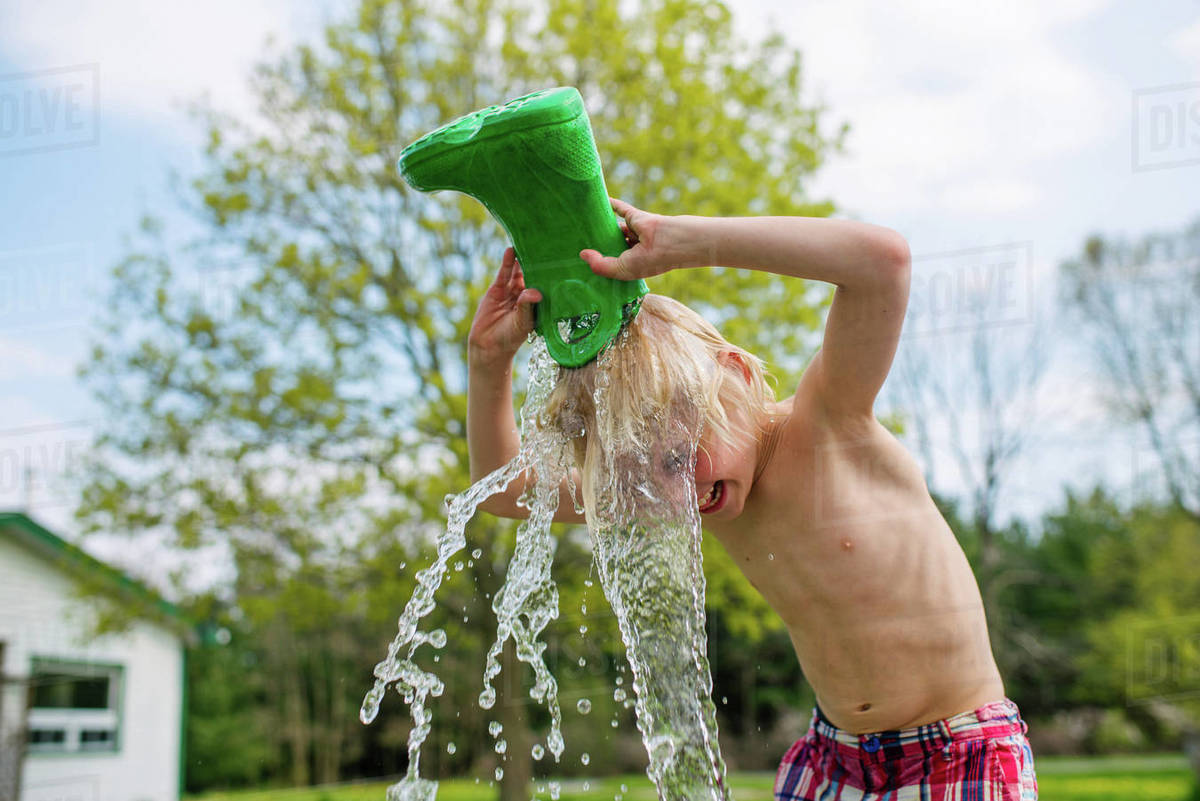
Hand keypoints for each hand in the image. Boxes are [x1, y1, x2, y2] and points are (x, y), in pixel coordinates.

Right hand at [468, 247, 542, 366]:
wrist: (488, 346)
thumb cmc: (511, 338)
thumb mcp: (522, 323)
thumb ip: (527, 306)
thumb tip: (535, 292)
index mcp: (537, 303)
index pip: (546, 284)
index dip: (552, 273)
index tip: (561, 260)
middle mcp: (526, 294)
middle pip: (533, 274)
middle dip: (538, 261)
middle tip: (546, 244)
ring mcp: (511, 290)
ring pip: (518, 272)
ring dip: (522, 258)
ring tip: (528, 242)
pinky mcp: (497, 289)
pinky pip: (504, 273)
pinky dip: (507, 262)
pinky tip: (511, 251)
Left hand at [580, 198, 700, 280]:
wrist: (676, 242)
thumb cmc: (653, 260)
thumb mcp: (623, 269)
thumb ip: (601, 265)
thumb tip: (582, 254)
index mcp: (630, 266)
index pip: (609, 264)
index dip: (596, 264)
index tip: (577, 264)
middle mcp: (631, 251)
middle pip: (609, 246)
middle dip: (596, 245)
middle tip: (573, 241)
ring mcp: (634, 233)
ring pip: (613, 228)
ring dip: (600, 227)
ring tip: (579, 225)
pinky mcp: (636, 217)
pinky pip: (620, 208)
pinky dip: (610, 204)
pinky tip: (598, 203)